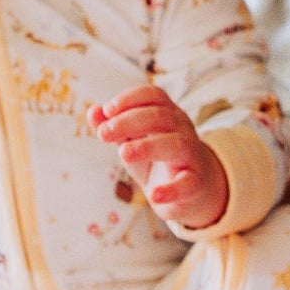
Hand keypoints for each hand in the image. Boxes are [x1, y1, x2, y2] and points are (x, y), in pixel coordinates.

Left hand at [89, 85, 227, 230]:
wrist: (193, 191)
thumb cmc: (158, 160)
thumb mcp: (133, 142)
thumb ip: (114, 128)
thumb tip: (93, 112)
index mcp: (168, 114)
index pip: (153, 95)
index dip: (130, 99)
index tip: (107, 110)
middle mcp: (183, 130)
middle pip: (161, 116)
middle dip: (129, 121)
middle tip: (103, 134)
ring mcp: (192, 156)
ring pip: (176, 144)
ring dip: (147, 147)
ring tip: (123, 154)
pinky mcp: (196, 184)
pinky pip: (188, 183)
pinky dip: (171, 189)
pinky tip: (154, 195)